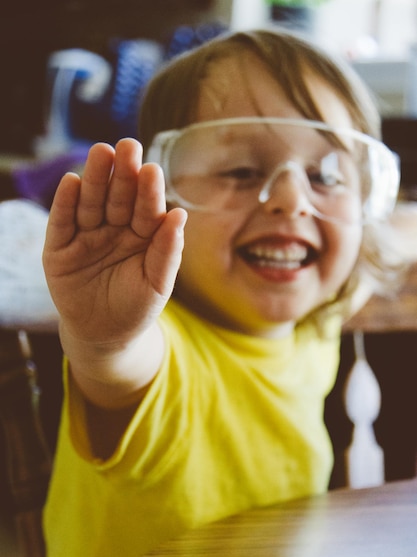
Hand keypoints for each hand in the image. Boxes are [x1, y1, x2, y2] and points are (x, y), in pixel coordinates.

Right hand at [43, 138, 186, 346]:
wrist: (105, 335)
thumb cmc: (136, 307)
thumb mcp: (157, 284)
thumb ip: (167, 252)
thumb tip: (180, 214)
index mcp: (142, 234)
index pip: (147, 209)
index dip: (149, 191)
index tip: (153, 170)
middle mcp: (115, 228)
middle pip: (118, 197)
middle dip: (123, 173)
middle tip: (127, 146)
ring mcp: (86, 235)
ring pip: (91, 203)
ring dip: (95, 179)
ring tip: (100, 154)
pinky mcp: (60, 248)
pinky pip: (62, 223)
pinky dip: (65, 203)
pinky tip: (72, 182)